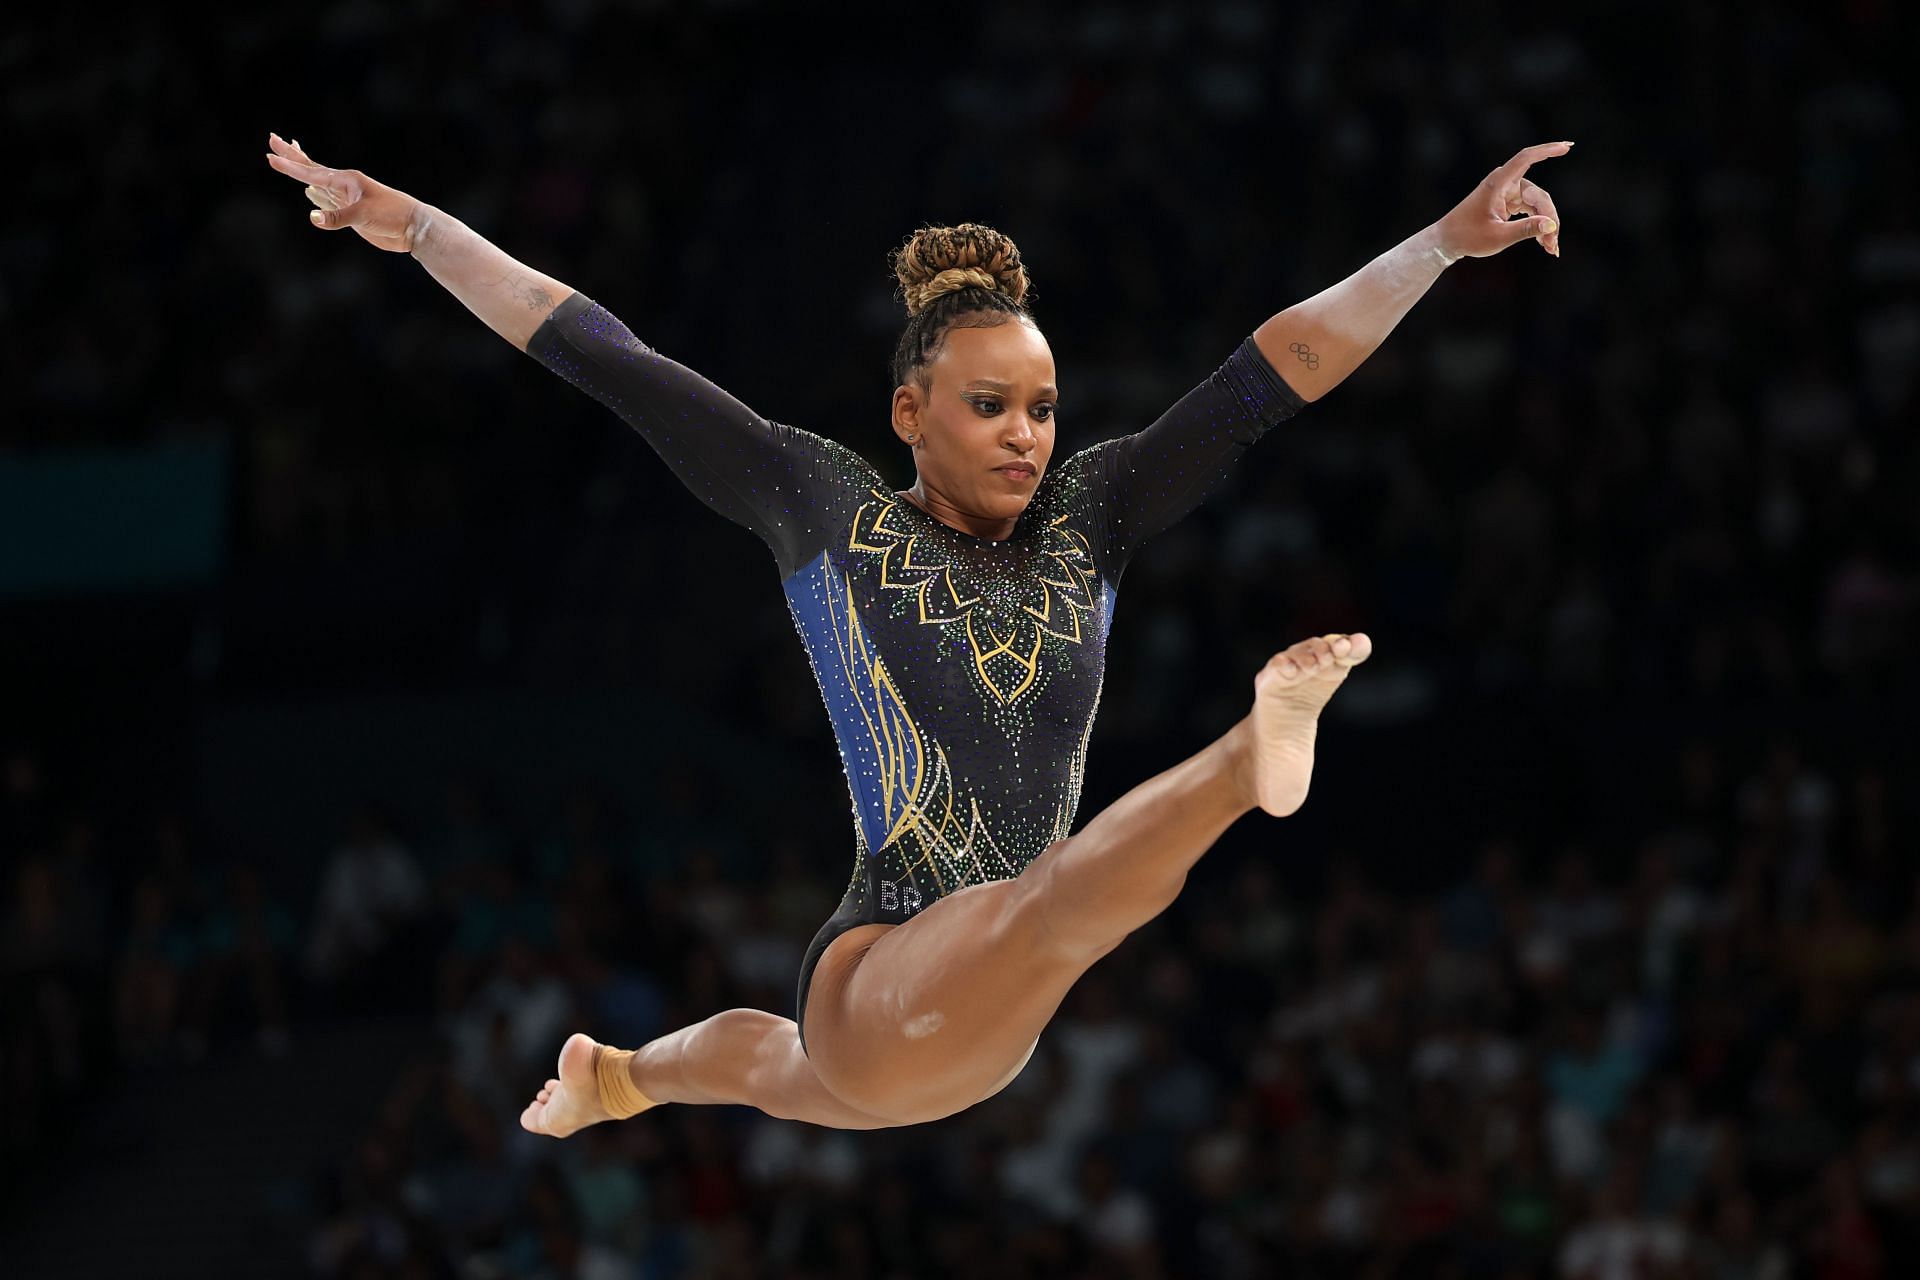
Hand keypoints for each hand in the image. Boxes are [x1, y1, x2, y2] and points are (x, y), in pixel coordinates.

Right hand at [264, 133, 426, 253]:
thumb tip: (312, 217)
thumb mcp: (364, 215)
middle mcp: (344, 186)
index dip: (289, 165)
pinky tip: (310, 192)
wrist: (412, 228)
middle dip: (291, 155)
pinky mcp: (351, 213)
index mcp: (346, 180)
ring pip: (318, 183)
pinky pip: (328, 201)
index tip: (270, 155)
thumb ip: (338, 217)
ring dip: (302, 171)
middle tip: (271, 138)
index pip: (311, 171)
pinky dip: (316, 194)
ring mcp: (346, 199)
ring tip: (289, 157)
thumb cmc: (392, 216)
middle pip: (311, 168)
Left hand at [1431, 141, 1570, 260]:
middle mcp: (1504, 183)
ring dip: (1545, 225)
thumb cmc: (1468, 237)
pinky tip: (1544, 242)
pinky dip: (1537, 224)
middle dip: (1549, 218)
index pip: (1526, 158)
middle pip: (1538, 195)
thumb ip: (1526, 229)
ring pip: (1537, 204)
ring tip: (1550, 248)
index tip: (1567, 147)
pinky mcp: (1509, 202)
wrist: (1448, 242)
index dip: (1547, 150)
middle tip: (1553, 244)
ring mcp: (1507, 192)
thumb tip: (1551, 225)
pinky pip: (1530, 209)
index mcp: (1498, 183)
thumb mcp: (1498, 236)